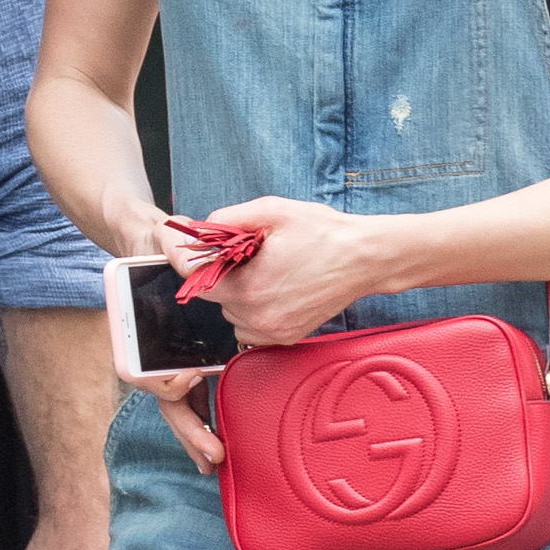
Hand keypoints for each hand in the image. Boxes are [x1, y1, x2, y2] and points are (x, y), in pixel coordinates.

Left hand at [195, 196, 403, 345]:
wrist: (364, 259)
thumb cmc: (323, 233)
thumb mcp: (273, 211)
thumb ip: (228, 217)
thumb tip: (199, 228)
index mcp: (249, 286)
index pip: (195, 280)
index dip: (188, 259)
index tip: (186, 248)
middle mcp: (257, 316)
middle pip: (213, 297)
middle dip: (221, 274)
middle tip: (247, 254)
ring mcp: (272, 331)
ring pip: (230, 314)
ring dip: (237, 294)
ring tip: (265, 272)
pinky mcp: (284, 337)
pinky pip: (250, 327)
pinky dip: (253, 311)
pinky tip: (274, 290)